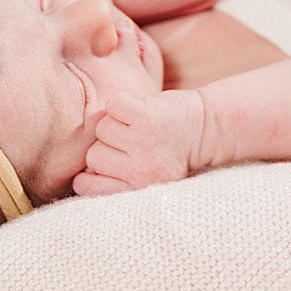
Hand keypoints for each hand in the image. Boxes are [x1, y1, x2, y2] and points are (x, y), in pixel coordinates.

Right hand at [76, 88, 207, 194]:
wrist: (210, 127)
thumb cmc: (171, 152)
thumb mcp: (145, 176)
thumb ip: (114, 177)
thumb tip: (80, 169)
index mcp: (136, 189)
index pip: (85, 186)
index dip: (91, 172)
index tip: (109, 164)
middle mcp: (139, 171)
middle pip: (92, 155)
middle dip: (108, 144)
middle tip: (134, 142)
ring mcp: (142, 143)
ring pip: (101, 128)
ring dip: (117, 122)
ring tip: (141, 126)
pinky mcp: (146, 117)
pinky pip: (113, 105)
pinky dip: (124, 102)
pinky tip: (141, 108)